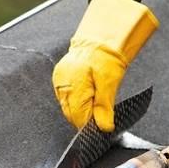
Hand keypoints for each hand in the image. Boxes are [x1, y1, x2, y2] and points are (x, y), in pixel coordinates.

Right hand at [52, 0, 157, 131]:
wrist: (100, 40)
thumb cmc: (106, 58)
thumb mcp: (110, 83)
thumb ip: (104, 107)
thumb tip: (104, 127)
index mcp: (73, 84)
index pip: (78, 117)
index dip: (90, 124)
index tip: (101, 127)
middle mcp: (62, 84)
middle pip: (71, 114)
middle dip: (86, 117)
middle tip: (101, 115)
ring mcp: (58, 82)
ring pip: (68, 108)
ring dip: (82, 110)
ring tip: (95, 102)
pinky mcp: (59, 80)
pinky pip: (67, 99)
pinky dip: (77, 102)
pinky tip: (88, 96)